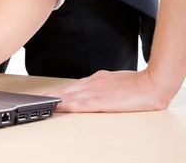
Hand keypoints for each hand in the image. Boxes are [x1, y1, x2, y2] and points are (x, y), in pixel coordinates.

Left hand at [51, 69, 169, 112]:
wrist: (150, 84)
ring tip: (41, 102)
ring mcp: (95, 91)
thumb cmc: (136, 84)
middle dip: (51, 94)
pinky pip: (79, 103)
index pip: (72, 85)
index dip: (58, 90)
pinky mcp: (100, 100)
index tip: (46, 94)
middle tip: (36, 98)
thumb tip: (95, 88)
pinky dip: (66, 104)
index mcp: (96, 79)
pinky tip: (58, 106)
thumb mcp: (115, 80)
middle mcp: (92, 83)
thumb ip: (103, 84)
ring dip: (54, 99)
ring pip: (69, 95)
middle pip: (66, 89)